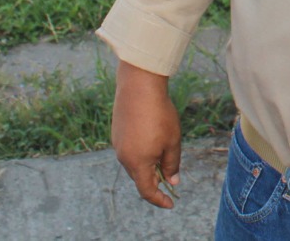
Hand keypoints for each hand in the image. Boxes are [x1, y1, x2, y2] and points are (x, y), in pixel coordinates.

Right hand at [111, 59, 182, 209]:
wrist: (139, 87)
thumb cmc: (159, 114)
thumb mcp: (172, 141)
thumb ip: (172, 164)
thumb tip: (172, 180)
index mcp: (137, 163)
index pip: (147, 191)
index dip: (159, 200)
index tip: (170, 203)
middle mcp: (124, 157)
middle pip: (139, 178)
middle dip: (154, 181)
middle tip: (171, 179)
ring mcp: (118, 144)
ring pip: (134, 163)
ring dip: (148, 165)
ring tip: (164, 156)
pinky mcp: (117, 133)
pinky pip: (129, 150)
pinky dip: (141, 153)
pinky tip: (152, 139)